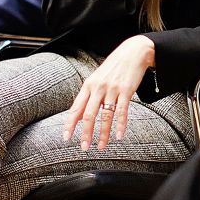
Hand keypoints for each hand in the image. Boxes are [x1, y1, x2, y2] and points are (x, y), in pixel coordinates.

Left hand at [62, 35, 154, 150]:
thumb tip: (79, 114)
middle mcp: (98, 88)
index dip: (70, 124)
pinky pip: (122, 111)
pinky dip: (121, 125)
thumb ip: (89, 95)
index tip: (66, 137)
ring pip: (105, 116)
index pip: (76, 108)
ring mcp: (112, 90)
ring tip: (101, 146)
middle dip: (85, 133)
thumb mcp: (97, 78)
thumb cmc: (114, 67)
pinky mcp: (126, 91)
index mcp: (88, 85)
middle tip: (84, 147)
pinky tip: (120, 136)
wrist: (133, 52)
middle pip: (88, 115)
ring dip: (103, 134)